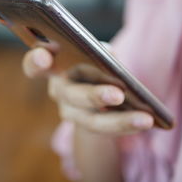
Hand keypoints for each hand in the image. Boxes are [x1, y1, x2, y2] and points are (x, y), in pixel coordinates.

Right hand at [22, 47, 153, 135]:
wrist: (94, 87)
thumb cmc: (93, 61)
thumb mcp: (95, 51)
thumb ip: (99, 51)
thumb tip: (110, 60)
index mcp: (54, 66)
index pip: (34, 65)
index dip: (35, 61)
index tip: (44, 56)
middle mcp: (58, 90)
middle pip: (71, 96)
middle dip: (93, 96)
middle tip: (117, 95)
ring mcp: (70, 112)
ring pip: (91, 120)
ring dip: (119, 121)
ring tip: (145, 118)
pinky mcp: (87, 125)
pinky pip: (106, 129)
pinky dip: (127, 125)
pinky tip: (147, 121)